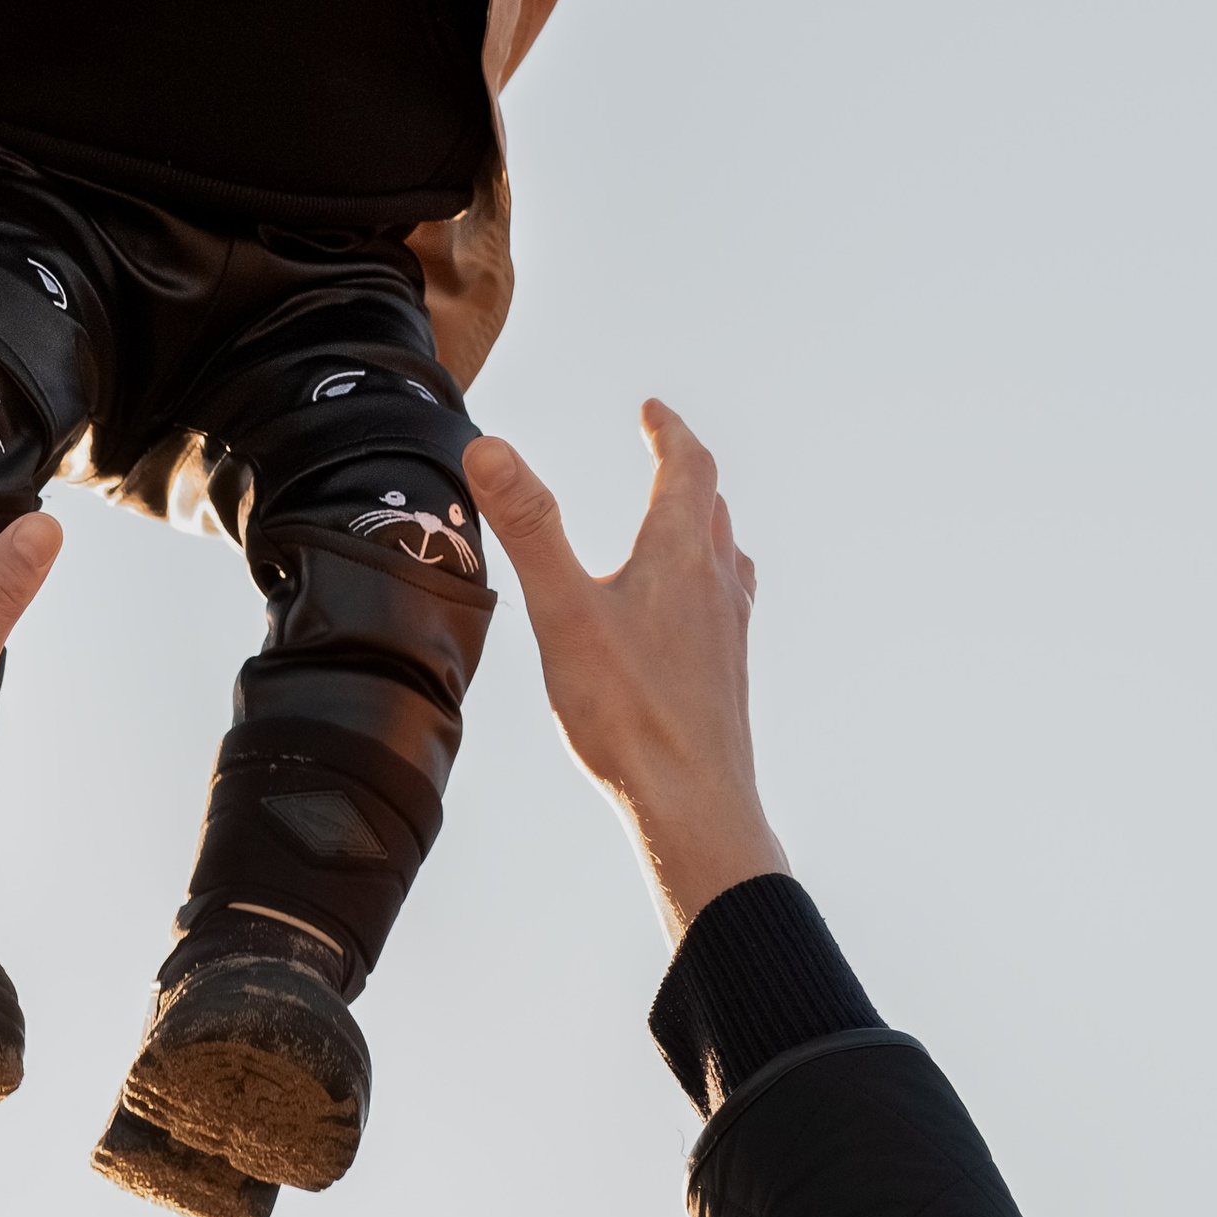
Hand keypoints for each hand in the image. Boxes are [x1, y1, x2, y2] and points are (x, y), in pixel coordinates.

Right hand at [464, 402, 786, 945]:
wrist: (694, 806)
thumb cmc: (628, 715)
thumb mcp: (562, 612)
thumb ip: (528, 526)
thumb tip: (489, 446)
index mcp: (678, 556)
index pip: (688, 467)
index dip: (669, 430)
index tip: (651, 410)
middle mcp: (714, 585)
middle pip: (711, 506)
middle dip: (685, 469)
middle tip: (664, 450)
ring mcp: (727, 632)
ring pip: (725, 556)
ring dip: (704, 523)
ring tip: (685, 520)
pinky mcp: (726, 675)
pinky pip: (724, 605)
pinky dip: (706, 580)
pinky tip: (689, 617)